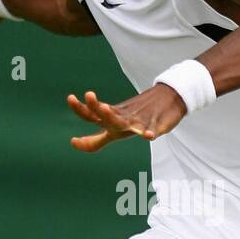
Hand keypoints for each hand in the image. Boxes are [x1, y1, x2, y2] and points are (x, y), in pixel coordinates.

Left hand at [66, 84, 187, 152]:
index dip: (81, 113)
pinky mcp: (156, 123)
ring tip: (104, 108)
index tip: (72, 137)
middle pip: (105, 115)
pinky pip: (152, 128)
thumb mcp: (115, 130)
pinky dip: (150, 131)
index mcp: (112, 118)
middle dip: (94, 107)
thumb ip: (97, 140)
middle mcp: (122, 118)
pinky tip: (148, 136)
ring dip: (113, 115)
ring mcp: (138, 120)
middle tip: (88, 94)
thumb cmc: (137, 116)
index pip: (92, 118)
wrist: (167, 98)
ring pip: (124, 120)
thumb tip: (75, 143)